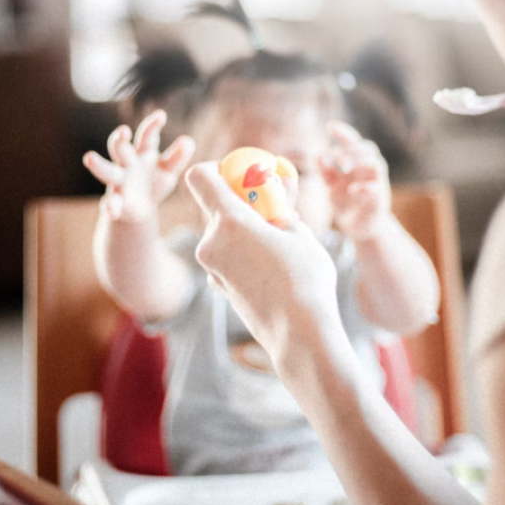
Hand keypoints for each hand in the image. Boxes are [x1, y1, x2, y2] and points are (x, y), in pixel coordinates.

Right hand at [83, 110, 195, 222]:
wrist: (140, 210)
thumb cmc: (154, 183)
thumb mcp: (168, 171)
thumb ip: (177, 158)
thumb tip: (189, 141)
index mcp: (142, 153)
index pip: (146, 136)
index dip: (152, 125)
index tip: (161, 115)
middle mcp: (127, 164)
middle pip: (120, 149)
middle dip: (120, 140)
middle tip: (122, 131)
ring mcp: (119, 182)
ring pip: (106, 171)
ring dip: (99, 164)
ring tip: (89, 157)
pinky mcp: (115, 202)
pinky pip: (110, 203)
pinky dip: (110, 206)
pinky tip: (111, 210)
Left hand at [185, 162, 342, 365]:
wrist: (299, 335)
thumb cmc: (305, 280)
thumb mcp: (300, 233)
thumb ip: (281, 208)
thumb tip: (277, 192)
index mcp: (229, 222)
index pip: (200, 177)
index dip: (217, 169)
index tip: (241, 176)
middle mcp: (210, 243)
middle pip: (214, 206)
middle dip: (241, 202)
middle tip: (272, 207)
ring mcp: (211, 268)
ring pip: (222, 233)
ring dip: (245, 229)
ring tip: (280, 241)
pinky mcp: (218, 286)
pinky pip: (226, 257)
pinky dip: (243, 252)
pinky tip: (272, 266)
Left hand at [319, 121, 391, 239]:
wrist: (360, 227)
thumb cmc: (347, 203)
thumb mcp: (331, 186)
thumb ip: (325, 171)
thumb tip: (317, 154)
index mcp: (358, 163)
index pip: (354, 142)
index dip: (344, 133)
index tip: (330, 126)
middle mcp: (370, 170)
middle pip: (368, 149)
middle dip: (352, 149)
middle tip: (337, 156)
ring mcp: (378, 183)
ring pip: (377, 164)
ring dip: (360, 162)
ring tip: (344, 168)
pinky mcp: (380, 199)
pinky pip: (376, 189)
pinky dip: (364, 187)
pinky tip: (351, 190)